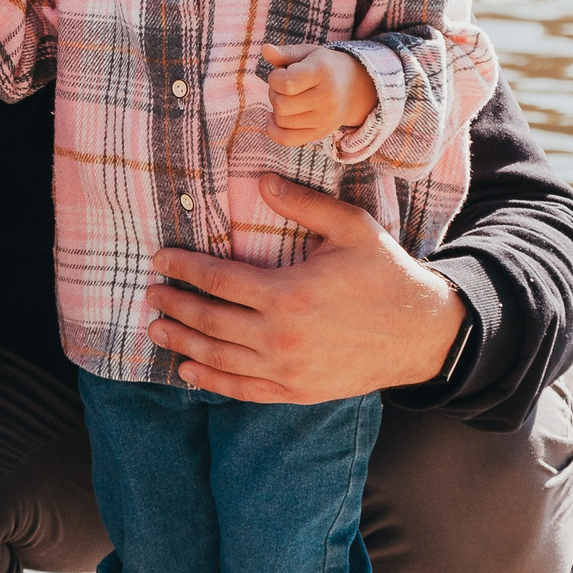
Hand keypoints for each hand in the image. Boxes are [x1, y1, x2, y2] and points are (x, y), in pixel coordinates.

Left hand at [146, 174, 465, 403]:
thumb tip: (261, 181)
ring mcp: (288, 369)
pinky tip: (188, 372)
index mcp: (288, 293)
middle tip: (150, 294)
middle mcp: (280, 336)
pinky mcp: (297, 391)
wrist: (423, 334)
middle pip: (210, 322)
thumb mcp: (350, 228)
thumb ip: (303, 204)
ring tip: (156, 329)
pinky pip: (244, 390)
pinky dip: (212, 382)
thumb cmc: (385, 274)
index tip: (159, 259)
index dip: (184, 269)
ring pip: (219, 359)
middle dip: (175, 306)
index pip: (219, 280)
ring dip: (182, 344)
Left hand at [260, 44, 371, 146]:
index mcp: (323, 72)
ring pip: (281, 121)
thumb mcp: (308, 53)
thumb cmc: (324, 66)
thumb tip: (265, 49)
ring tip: (287, 97)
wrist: (355, 88)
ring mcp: (325, 119)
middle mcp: (327, 98)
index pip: (286, 83)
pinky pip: (287, 140)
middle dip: (274, 92)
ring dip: (276, 108)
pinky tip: (273, 117)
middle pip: (281, 104)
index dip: (275, 77)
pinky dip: (274, 130)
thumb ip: (285, 52)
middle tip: (284, 85)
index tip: (281, 72)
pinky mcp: (320, 133)